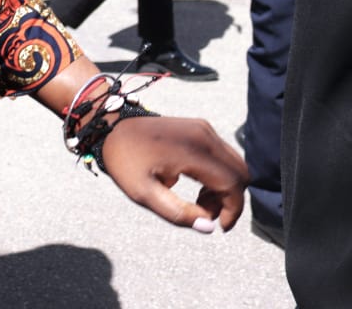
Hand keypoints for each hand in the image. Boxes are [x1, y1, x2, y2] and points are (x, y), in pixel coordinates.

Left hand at [99, 114, 247, 232]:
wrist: (111, 125)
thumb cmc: (124, 159)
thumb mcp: (143, 193)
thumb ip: (177, 213)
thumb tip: (209, 226)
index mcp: (194, 150)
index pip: (233, 184)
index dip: (233, 210)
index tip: (219, 227)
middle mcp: (205, 135)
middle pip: (241, 173)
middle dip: (230, 199)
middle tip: (205, 212)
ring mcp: (204, 129)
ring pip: (234, 164)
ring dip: (225, 188)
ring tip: (198, 201)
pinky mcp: (200, 128)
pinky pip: (223, 155)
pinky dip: (219, 175)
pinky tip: (196, 184)